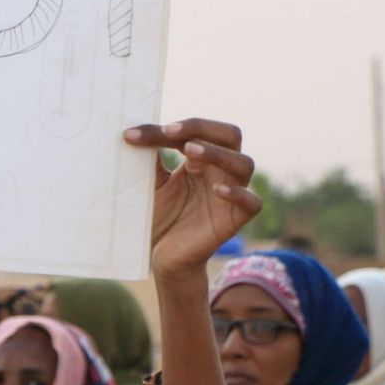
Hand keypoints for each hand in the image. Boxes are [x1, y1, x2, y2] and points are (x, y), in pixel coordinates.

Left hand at [123, 119, 259, 278]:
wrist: (165, 258)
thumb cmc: (161, 217)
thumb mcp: (152, 184)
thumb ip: (150, 158)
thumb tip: (132, 131)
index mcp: (202, 159)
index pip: (199, 131)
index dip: (175, 127)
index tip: (137, 134)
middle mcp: (221, 171)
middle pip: (230, 135)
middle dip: (203, 128)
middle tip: (171, 132)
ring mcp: (232, 194)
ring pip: (244, 163)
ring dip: (218, 153)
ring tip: (190, 152)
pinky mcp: (235, 219)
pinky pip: (252, 202)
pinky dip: (238, 193)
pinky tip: (217, 190)